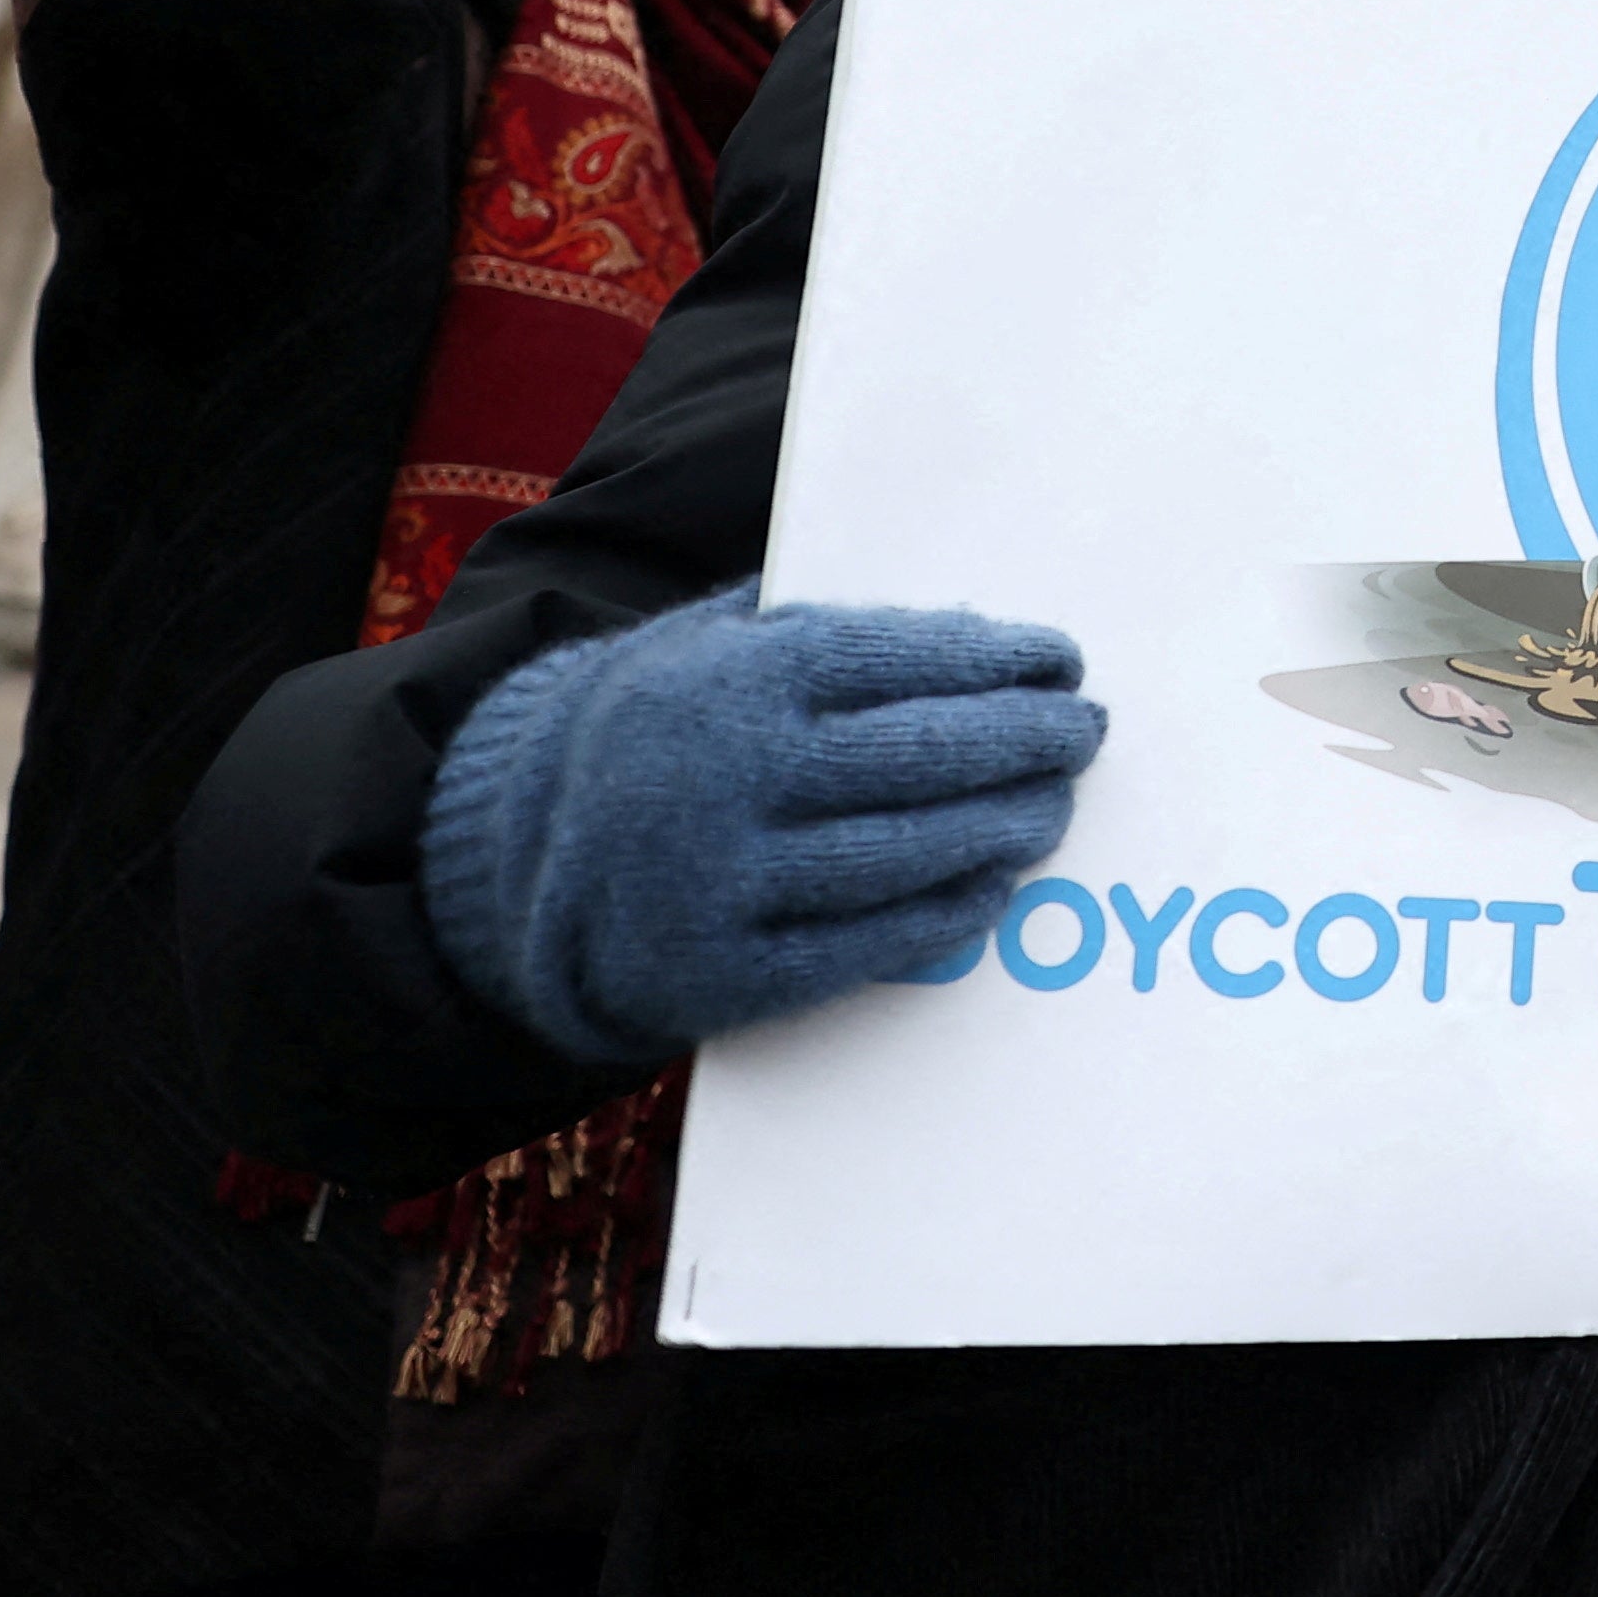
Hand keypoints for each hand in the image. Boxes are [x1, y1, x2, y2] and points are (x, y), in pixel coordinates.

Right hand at [419, 584, 1101, 1067]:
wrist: (513, 871)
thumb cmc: (651, 735)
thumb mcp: (698, 644)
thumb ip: (810, 624)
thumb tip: (968, 626)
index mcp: (730, 679)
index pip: (900, 657)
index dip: (998, 659)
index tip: (1062, 660)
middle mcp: (728, 777)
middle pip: (922, 755)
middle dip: (1024, 739)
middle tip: (1084, 733)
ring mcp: (723, 881)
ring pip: (906, 851)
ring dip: (1003, 826)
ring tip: (1054, 804)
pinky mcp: (722, 973)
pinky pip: (864, 944)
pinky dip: (944, 913)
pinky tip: (993, 882)